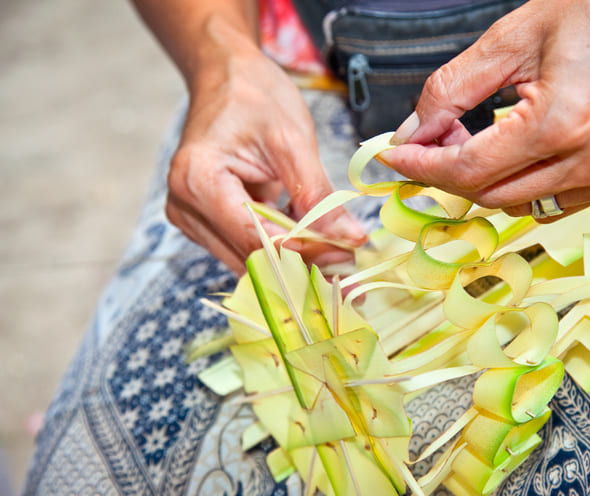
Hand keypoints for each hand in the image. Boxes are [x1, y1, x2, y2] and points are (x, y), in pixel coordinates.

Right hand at [167, 45, 365, 274]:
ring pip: (250, 260)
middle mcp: (185, 207)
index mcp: (198, 180)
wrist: (226, 76)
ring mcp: (191, 218)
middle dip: (303, 265)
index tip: (347, 256)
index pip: (256, 238)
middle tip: (350, 270)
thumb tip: (350, 240)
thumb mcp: (293, 141)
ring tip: (338, 261)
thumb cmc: (254, 96)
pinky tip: (315, 247)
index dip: (304, 253)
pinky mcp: (205, 222)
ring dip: (295, 263)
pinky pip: (247, 248)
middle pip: (251, 256)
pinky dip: (282, 250)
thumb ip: (318, 195)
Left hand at [380, 0, 589, 218]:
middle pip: (490, 195)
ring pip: (519, 206)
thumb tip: (415, 130)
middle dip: (447, 173)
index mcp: (563, 123)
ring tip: (472, 142)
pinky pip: (553, 203)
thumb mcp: (515, 36)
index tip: (393, 156)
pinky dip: (522, 187)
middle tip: (428, 143)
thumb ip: (454, 87)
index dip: (422, 166)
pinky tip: (517, 155)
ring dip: (484, 182)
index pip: (469, 170)